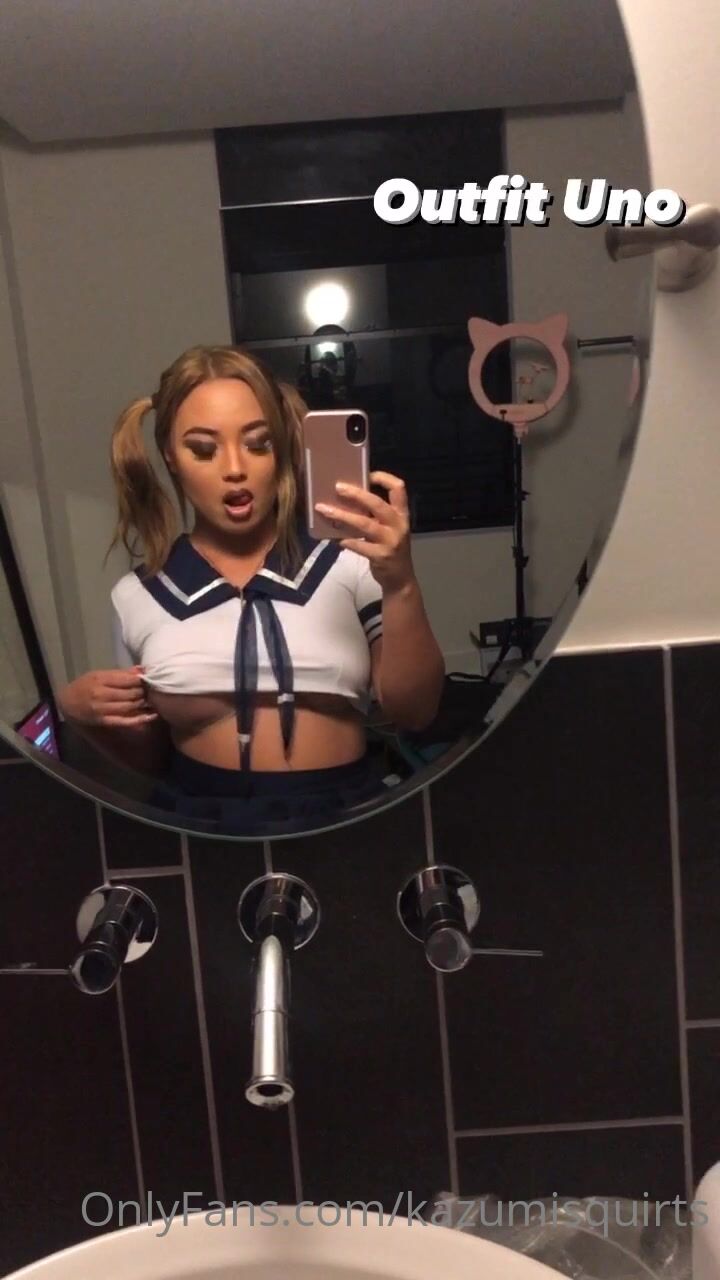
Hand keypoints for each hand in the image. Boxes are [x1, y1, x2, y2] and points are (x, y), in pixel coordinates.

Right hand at [59, 667, 157, 729]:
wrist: (66, 703)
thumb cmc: (84, 685)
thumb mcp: (98, 674)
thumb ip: (120, 673)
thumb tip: (142, 669)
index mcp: (100, 680)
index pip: (127, 680)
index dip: (142, 680)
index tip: (151, 678)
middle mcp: (102, 695)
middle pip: (130, 693)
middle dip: (145, 691)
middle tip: (155, 689)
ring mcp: (103, 710)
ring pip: (130, 706)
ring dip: (145, 703)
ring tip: (154, 699)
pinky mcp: (105, 721)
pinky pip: (125, 721)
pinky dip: (140, 719)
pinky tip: (152, 716)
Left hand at [315, 470, 415, 592]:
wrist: (400, 578)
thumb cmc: (390, 547)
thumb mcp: (389, 528)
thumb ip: (376, 515)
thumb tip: (348, 497)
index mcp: (401, 514)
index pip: (398, 489)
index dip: (383, 478)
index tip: (367, 474)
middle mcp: (398, 525)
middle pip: (377, 504)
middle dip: (356, 494)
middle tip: (338, 487)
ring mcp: (391, 541)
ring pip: (365, 524)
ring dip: (343, 516)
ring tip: (324, 509)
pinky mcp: (381, 556)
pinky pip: (360, 546)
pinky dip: (347, 541)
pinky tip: (336, 539)